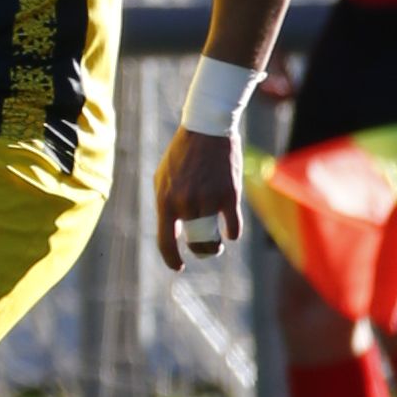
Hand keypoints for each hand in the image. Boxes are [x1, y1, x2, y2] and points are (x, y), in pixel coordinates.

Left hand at [154, 123, 242, 268]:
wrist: (207, 130)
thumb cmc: (182, 154)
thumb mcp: (163, 177)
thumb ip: (165, 203)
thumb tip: (173, 229)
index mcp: (165, 201)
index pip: (165, 241)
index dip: (171, 259)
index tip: (178, 266)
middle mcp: (185, 204)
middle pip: (194, 241)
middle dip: (200, 250)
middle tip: (205, 249)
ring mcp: (208, 201)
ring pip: (215, 236)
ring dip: (217, 242)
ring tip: (219, 240)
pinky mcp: (229, 196)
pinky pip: (233, 227)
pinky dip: (233, 232)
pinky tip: (231, 233)